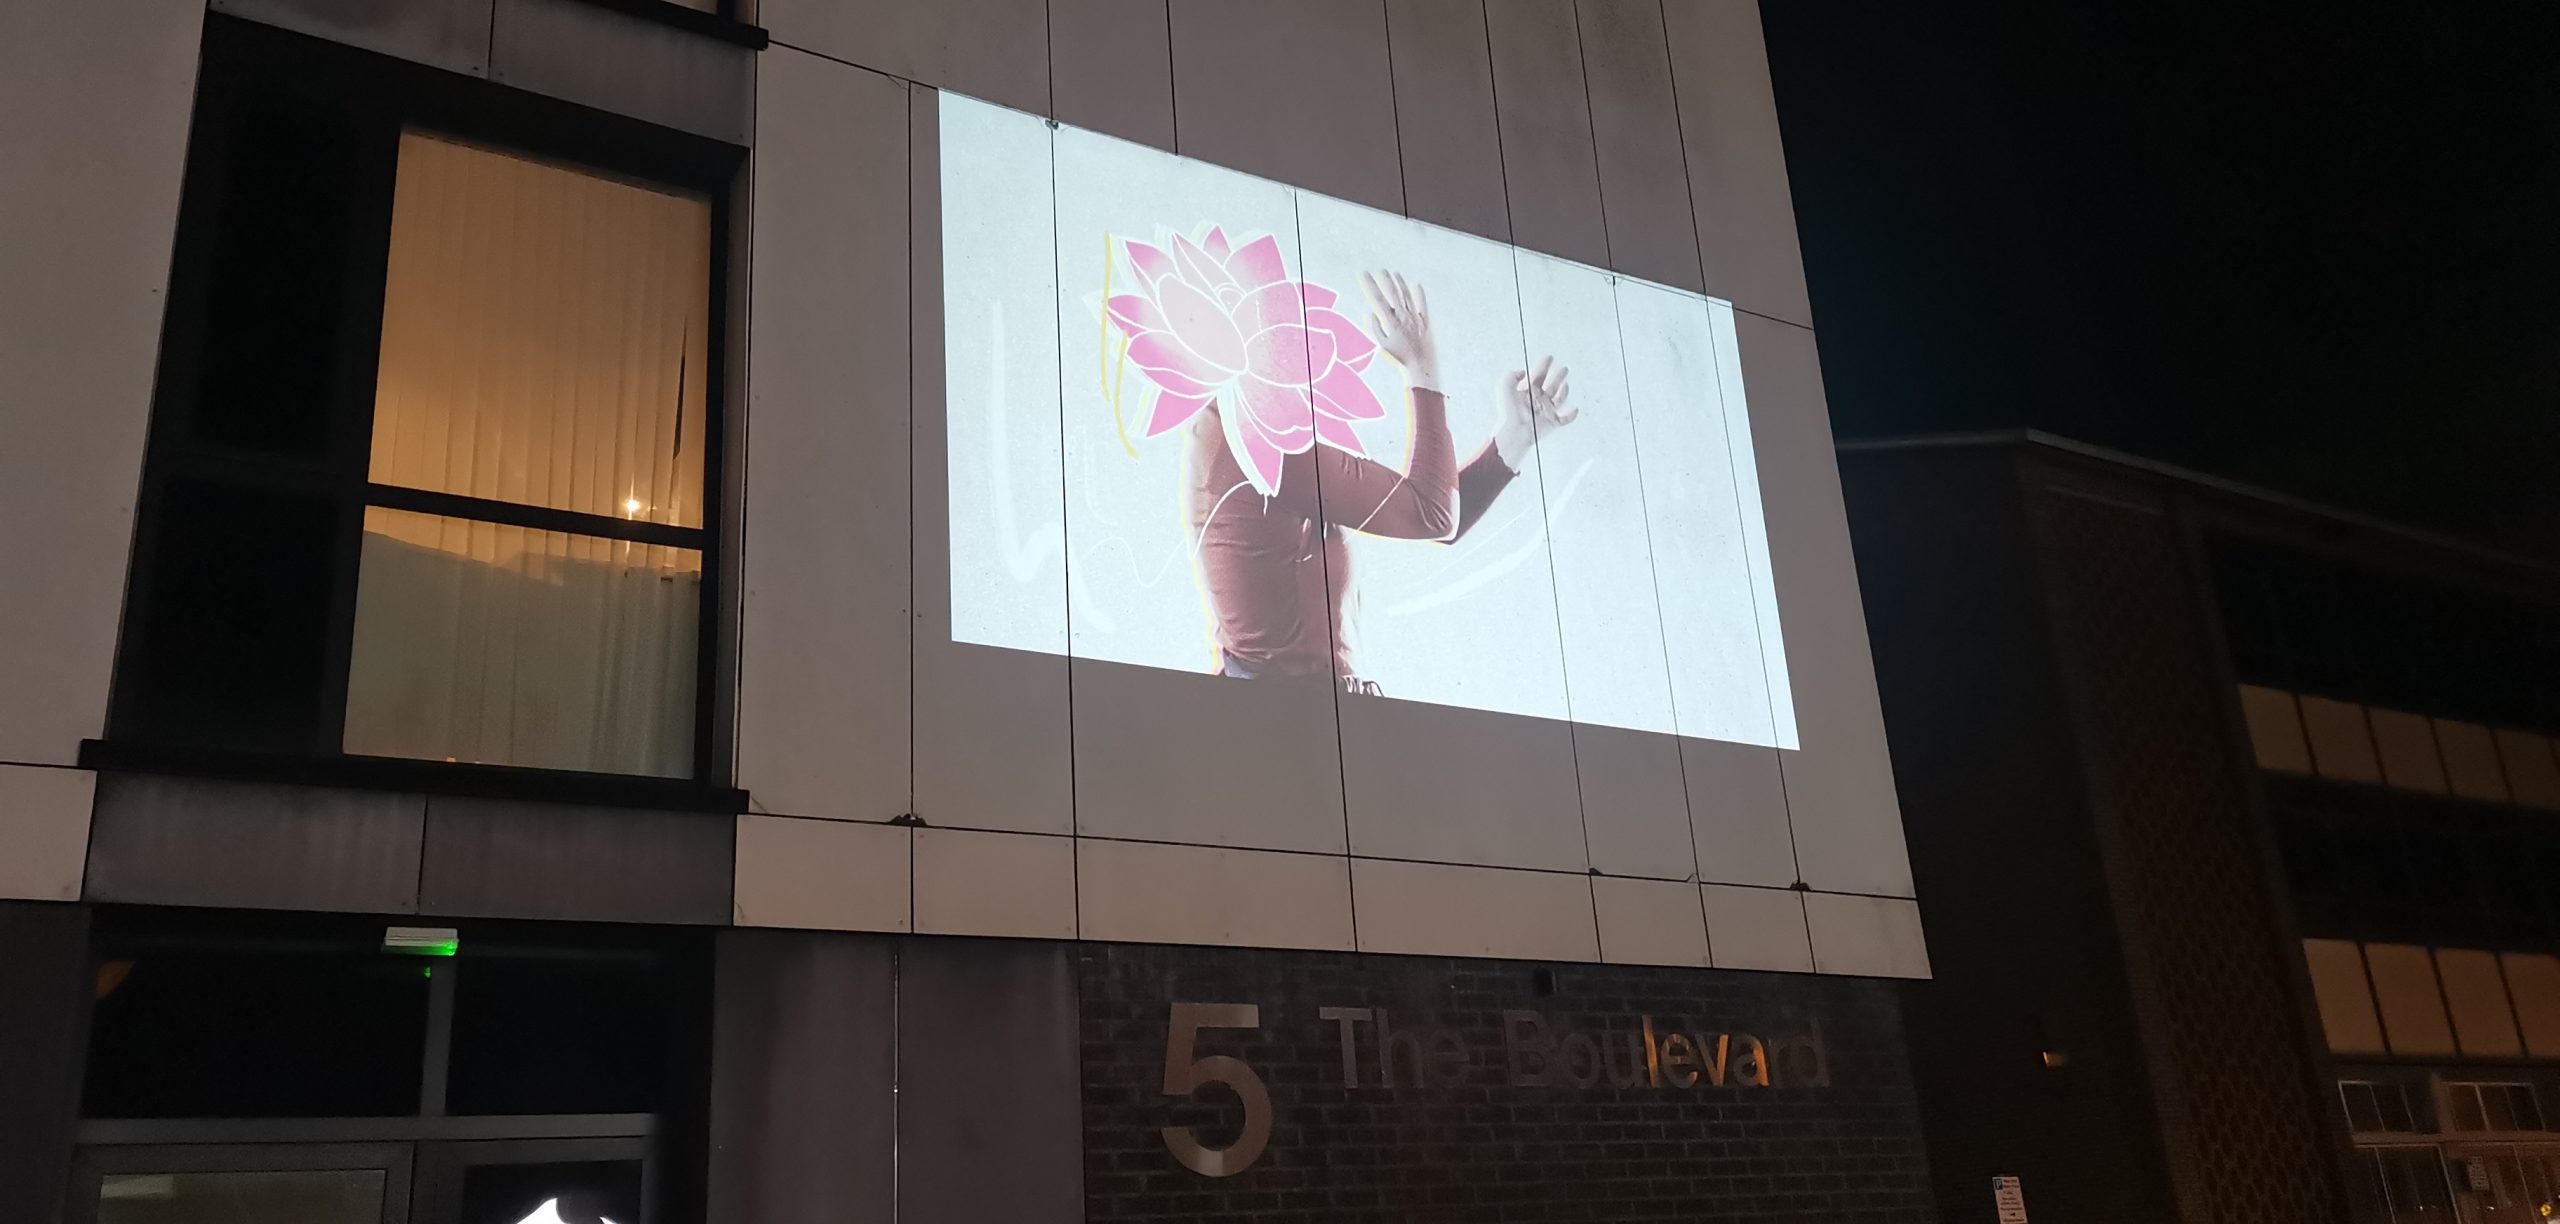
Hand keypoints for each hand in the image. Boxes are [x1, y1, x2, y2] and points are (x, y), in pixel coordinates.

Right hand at [1361, 270, 1439, 393]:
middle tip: (1379, 270)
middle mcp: (1403, 316)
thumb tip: (1370, 313)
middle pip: (1393, 293)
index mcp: (1391, 322)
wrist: (1421, 364)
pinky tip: (1416, 285)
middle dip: (1385, 280)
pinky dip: (1419, 293)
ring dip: (1400, 283)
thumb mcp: (1383, 345)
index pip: (1377, 299)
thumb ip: (1376, 328)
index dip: (1370, 285)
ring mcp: (1415, 317)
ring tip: (1395, 274)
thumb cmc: (1400, 357)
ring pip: (1407, 295)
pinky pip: (1422, 303)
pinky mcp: (1425, 320)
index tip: (1364, 275)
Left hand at [1493, 356, 1577, 470]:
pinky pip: (1565, 419)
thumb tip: (1523, 372)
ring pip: (1559, 399)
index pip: (1537, 376)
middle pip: (1550, 386)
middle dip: (1557, 376)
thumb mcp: (1505, 386)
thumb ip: (1512, 375)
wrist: (1515, 430)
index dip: (1543, 366)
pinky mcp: (1552, 423)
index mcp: (1527, 392)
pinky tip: (1576, 409)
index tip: (1549, 357)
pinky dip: (1572, 415)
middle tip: (1563, 368)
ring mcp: (1546, 412)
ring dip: (1564, 391)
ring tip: (1566, 383)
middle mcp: (1537, 401)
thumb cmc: (1508, 411)